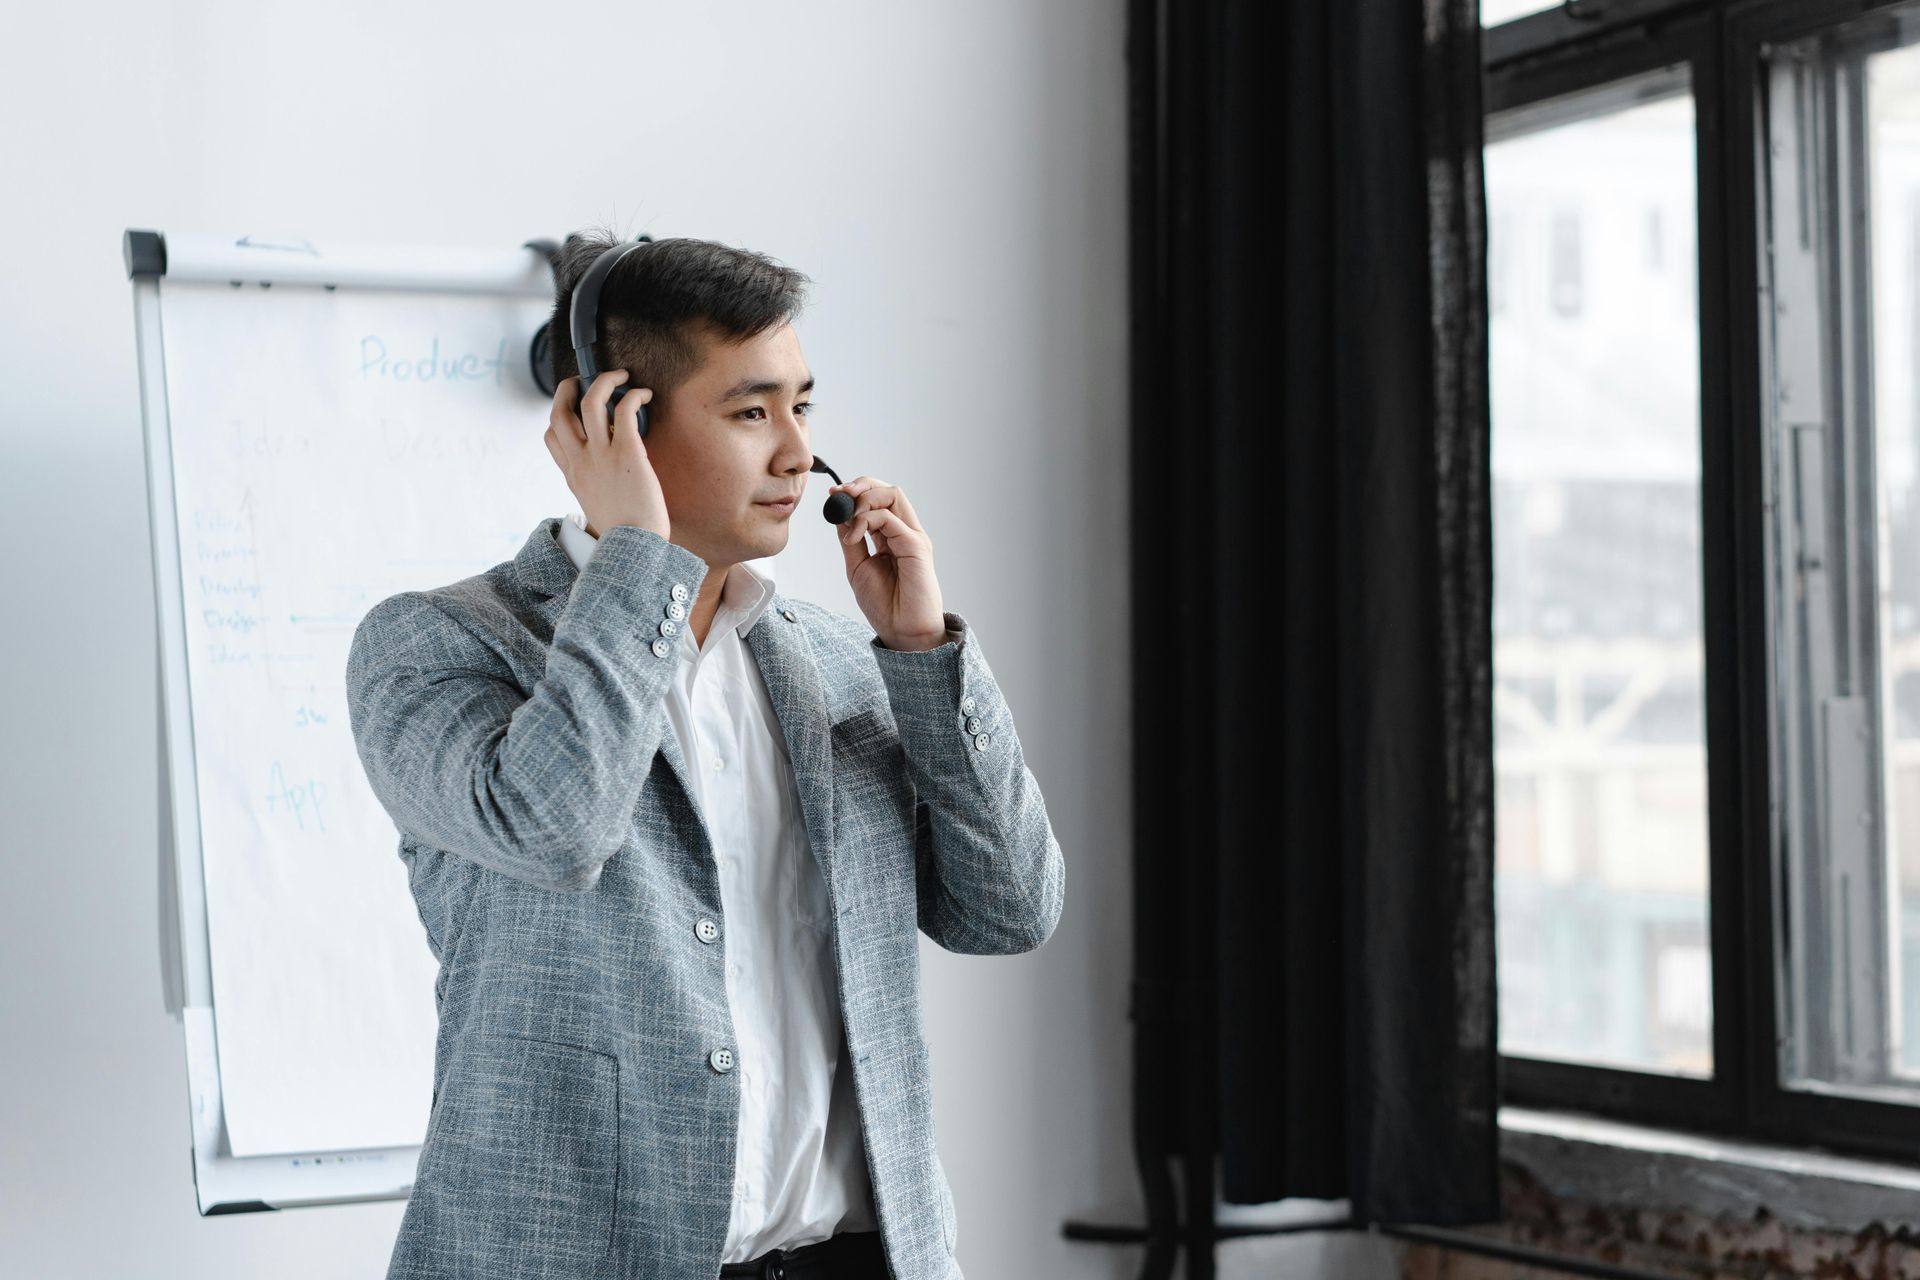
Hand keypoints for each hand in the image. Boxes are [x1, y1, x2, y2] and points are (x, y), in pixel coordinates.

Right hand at [542, 371, 668, 539]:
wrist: (634, 548)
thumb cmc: (624, 532)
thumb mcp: (597, 507)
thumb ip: (596, 487)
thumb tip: (609, 477)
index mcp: (573, 476)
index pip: (551, 437)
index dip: (559, 417)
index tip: (573, 409)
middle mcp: (580, 462)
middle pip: (559, 412)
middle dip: (569, 387)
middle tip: (585, 379)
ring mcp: (601, 455)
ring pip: (590, 401)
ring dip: (604, 380)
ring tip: (621, 375)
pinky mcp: (627, 451)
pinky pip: (623, 410)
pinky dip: (633, 395)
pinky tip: (645, 396)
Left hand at [831, 477, 945, 649]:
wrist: (903, 631)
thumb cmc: (886, 605)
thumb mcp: (857, 566)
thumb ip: (851, 540)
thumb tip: (839, 515)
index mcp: (892, 536)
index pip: (879, 499)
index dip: (856, 491)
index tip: (833, 493)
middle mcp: (905, 532)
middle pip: (888, 490)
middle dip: (860, 486)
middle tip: (838, 495)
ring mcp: (912, 537)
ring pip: (893, 495)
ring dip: (863, 500)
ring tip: (847, 522)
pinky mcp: (916, 545)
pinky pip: (890, 518)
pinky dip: (865, 520)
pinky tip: (853, 538)